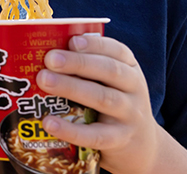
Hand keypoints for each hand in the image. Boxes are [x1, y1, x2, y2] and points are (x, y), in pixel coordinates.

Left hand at [37, 34, 158, 173]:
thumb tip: (44, 50)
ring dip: (72, 88)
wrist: (142, 145)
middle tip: (50, 59)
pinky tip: (49, 123)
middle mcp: (134, 88)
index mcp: (129, 68)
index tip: (71, 41)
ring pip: (103, 99)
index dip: (94, 45)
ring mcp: (130, 115)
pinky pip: (96, 136)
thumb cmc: (114, 101)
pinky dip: (72, 130)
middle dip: (78, 62)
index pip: (117, 51)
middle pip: (109, 71)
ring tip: (44, 81)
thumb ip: (85, 65)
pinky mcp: (120, 140)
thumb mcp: (109, 81)